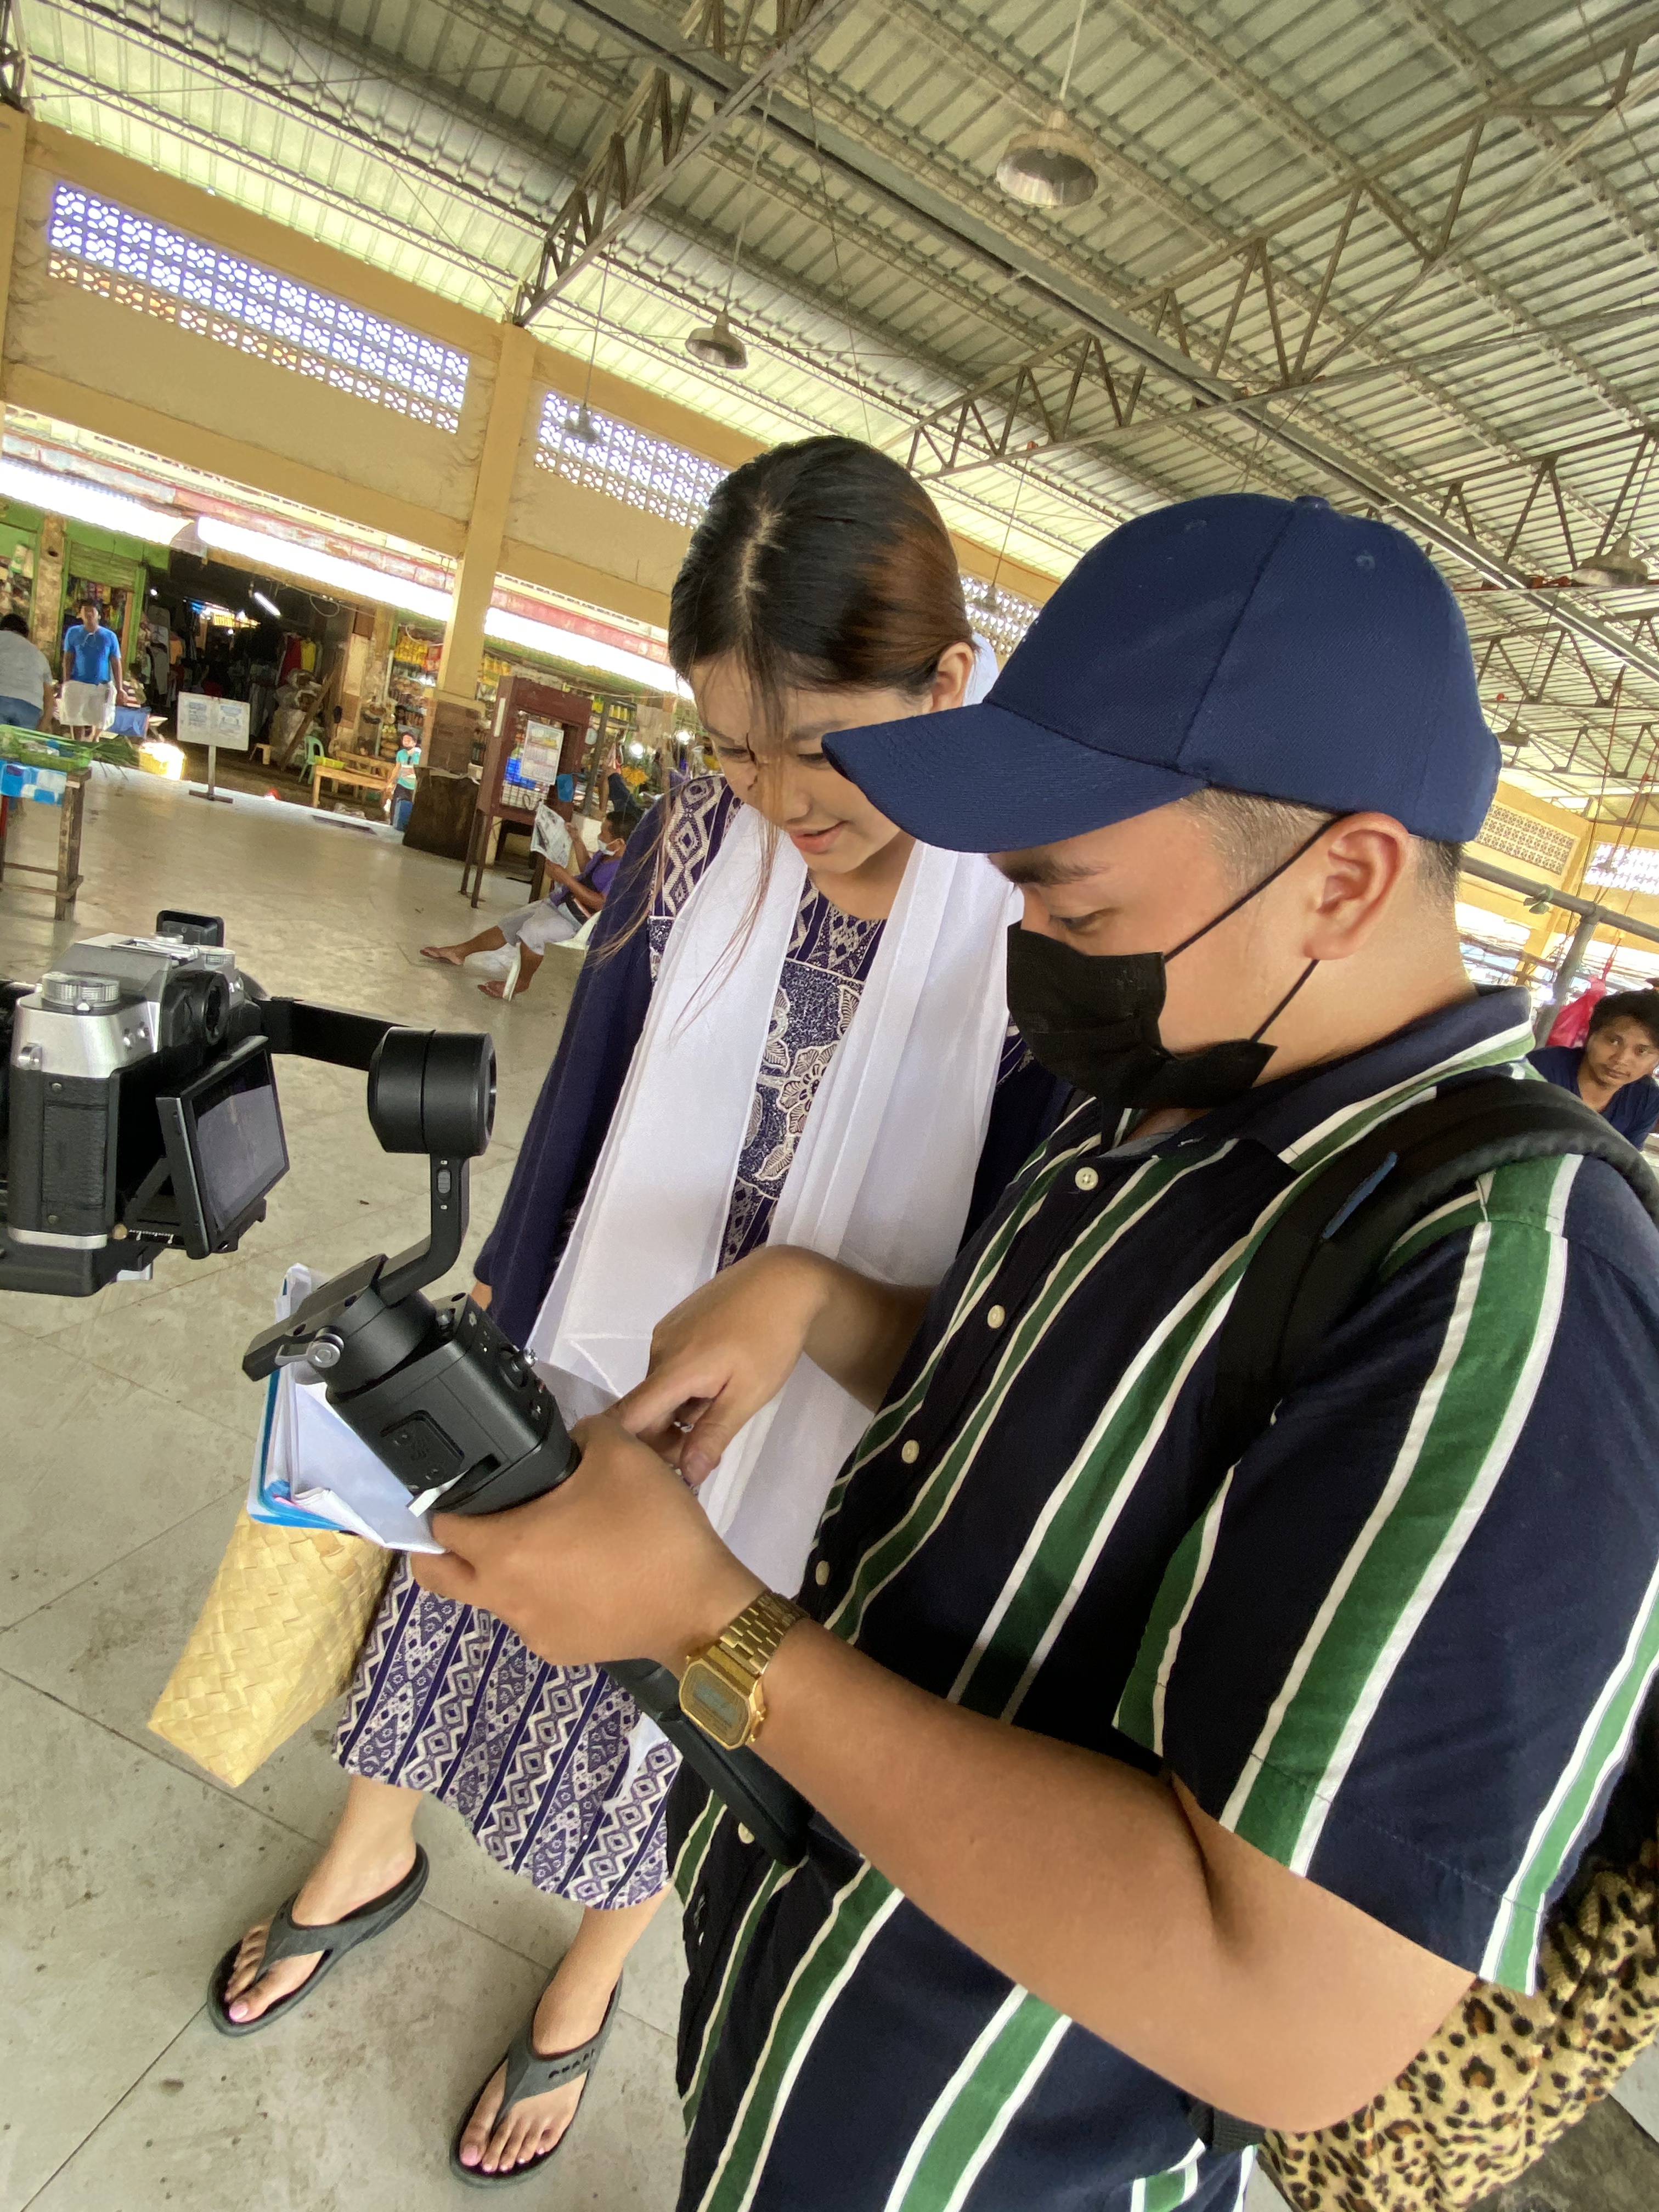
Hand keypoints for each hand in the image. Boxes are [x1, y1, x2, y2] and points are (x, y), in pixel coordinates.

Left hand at [412, 1413, 760, 1667]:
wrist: (701, 1607)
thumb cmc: (652, 1530)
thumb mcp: (621, 1452)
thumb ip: (583, 1432)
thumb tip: (570, 1441)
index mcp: (505, 1548)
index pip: (439, 1528)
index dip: (442, 1503)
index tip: (462, 1488)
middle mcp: (505, 1597)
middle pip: (438, 1577)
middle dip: (440, 1549)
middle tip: (473, 1520)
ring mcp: (531, 1631)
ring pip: (491, 1597)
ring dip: (503, 1570)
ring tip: (555, 1540)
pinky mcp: (561, 1650)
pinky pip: (534, 1618)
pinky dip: (545, 1597)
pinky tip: (586, 1575)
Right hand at [614, 1248, 838, 1482]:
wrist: (783, 1279)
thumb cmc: (772, 1338)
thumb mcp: (748, 1394)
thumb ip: (713, 1434)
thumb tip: (686, 1477)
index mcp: (673, 1370)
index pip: (627, 1417)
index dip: (627, 1449)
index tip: (652, 1471)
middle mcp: (658, 1350)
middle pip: (645, 1409)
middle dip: (670, 1436)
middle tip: (709, 1448)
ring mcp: (665, 1333)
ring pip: (661, 1390)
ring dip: (682, 1409)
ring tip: (723, 1403)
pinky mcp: (675, 1322)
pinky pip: (669, 1367)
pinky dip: (686, 1384)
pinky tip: (719, 1379)